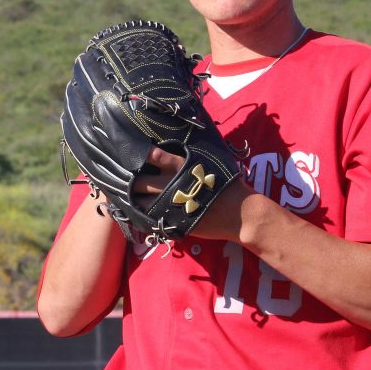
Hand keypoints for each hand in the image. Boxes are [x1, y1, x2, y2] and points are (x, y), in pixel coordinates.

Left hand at [132, 147, 250, 240]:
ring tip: (132, 197)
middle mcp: (171, 183)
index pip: (152, 156)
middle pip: (140, 181)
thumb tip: (176, 148)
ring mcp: (170, 204)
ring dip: (134, 199)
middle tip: (130, 180)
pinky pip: (148, 219)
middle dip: (133, 181)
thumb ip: (190, 157)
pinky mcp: (172, 222)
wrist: (240, 213)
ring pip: (140, 202)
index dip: (139, 155)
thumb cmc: (228, 184)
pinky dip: (141, 215)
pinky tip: (139, 213)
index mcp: (181, 166)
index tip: (132, 155)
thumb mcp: (210, 162)